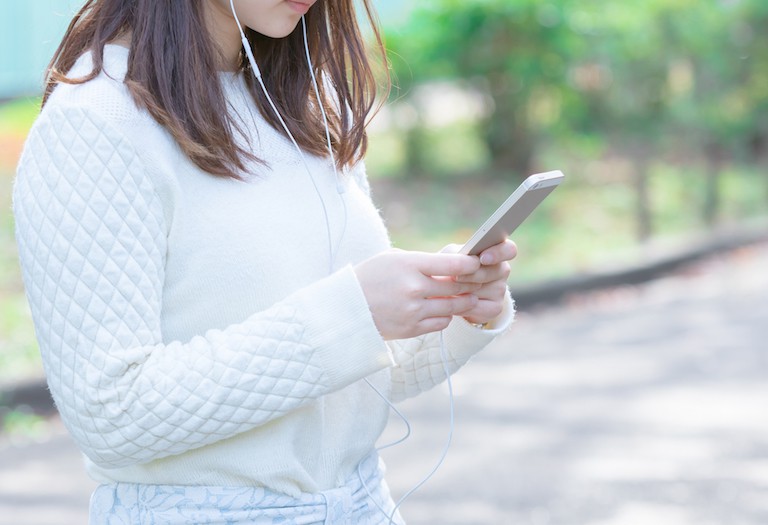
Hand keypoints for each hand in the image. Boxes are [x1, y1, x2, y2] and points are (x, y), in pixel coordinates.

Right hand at [354, 249, 481, 339]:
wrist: (346, 307)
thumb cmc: (371, 277)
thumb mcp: (393, 259)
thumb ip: (423, 262)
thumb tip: (453, 266)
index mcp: (409, 265)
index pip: (452, 263)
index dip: (470, 263)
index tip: (477, 262)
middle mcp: (413, 288)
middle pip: (456, 286)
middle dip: (470, 283)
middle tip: (479, 281)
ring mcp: (413, 310)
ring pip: (453, 307)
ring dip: (463, 302)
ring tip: (468, 297)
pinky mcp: (412, 328)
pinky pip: (441, 323)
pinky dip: (446, 316)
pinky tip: (444, 310)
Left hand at [450, 239, 516, 325]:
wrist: (449, 292)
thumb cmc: (451, 267)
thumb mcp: (450, 255)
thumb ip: (456, 253)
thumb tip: (460, 263)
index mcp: (496, 251)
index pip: (509, 249)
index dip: (499, 253)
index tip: (483, 259)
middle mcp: (502, 269)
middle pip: (494, 272)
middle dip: (472, 275)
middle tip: (455, 277)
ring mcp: (501, 290)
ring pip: (484, 290)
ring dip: (464, 291)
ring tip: (451, 290)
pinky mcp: (495, 308)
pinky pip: (479, 307)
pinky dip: (463, 305)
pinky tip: (455, 302)